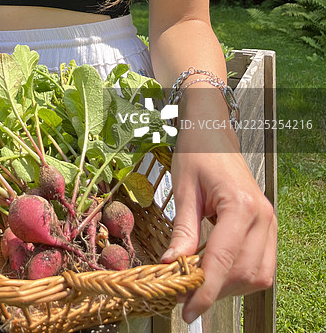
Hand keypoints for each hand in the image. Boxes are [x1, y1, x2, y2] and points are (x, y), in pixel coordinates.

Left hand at [161, 124, 276, 324]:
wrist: (213, 130)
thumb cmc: (196, 153)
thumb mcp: (183, 189)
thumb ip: (183, 230)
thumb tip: (171, 267)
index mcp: (241, 205)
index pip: (223, 260)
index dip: (205, 290)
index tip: (187, 310)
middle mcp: (263, 216)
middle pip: (244, 273)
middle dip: (216, 290)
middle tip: (185, 295)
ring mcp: (269, 221)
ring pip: (258, 275)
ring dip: (229, 286)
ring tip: (199, 282)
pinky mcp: (267, 226)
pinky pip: (261, 264)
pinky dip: (239, 275)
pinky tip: (214, 270)